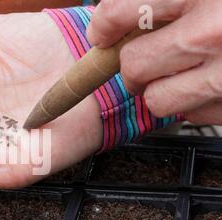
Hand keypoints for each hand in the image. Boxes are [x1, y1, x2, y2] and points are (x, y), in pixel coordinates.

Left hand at [87, 0, 221, 124]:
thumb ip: (161, 0)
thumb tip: (119, 15)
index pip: (119, 12)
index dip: (103, 25)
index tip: (101, 34)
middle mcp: (212, 32)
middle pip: (134, 65)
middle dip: (131, 64)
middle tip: (143, 57)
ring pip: (157, 100)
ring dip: (159, 88)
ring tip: (180, 69)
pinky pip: (193, 115)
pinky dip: (194, 101)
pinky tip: (209, 79)